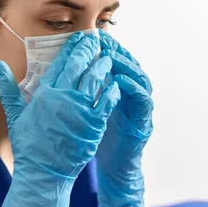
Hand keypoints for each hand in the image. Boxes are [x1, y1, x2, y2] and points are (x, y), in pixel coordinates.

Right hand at [0, 32, 120, 206]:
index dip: (71, 47)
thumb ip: (9, 89)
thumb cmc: (28, 147)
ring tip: (108, 56)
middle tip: (96, 39)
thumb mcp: (15, 116)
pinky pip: (107, 101)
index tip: (78, 38)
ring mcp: (80, 111)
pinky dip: (112, 89)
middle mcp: (63, 98)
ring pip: (96, 80)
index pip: (60, 63)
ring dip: (103, 65)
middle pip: (79, 66)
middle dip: (88, 49)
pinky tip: (116, 81)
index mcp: (44, 94)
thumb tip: (0, 66)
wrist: (43, 174)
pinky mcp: (94, 125)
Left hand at [95, 30, 153, 206]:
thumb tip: (64, 75)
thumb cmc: (100, 140)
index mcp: (118, 93)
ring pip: (139, 79)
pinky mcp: (143, 122)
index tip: (92, 38)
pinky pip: (143, 101)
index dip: (106, 50)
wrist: (114, 169)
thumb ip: (85, 92)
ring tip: (113, 56)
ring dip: (127, 66)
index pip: (114, 65)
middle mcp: (132, 97)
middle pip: (129, 67)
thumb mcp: (90, 111)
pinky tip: (122, 81)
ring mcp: (139, 109)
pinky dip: (134, 89)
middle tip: (105, 40)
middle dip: (117, 52)